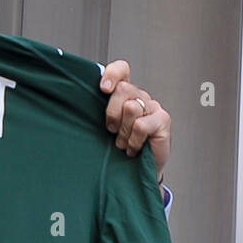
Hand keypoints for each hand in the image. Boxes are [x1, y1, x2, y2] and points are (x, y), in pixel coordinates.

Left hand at [100, 59, 170, 177]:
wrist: (135, 172)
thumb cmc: (117, 148)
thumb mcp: (103, 127)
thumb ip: (96, 110)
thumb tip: (79, 99)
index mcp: (124, 94)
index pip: (122, 70)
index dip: (112, 74)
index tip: (103, 89)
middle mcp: (139, 96)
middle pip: (123, 89)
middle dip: (112, 114)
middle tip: (112, 131)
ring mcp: (153, 107)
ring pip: (131, 107)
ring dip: (123, 131)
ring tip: (123, 143)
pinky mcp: (163, 120)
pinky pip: (141, 125)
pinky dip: (134, 141)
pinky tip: (134, 148)